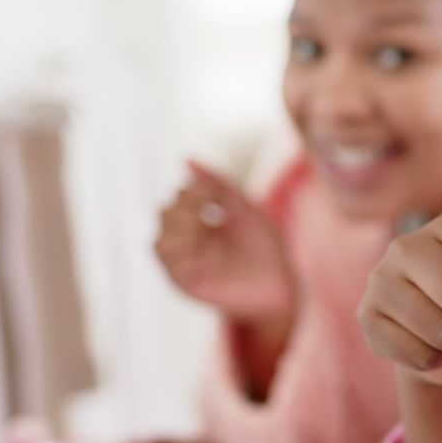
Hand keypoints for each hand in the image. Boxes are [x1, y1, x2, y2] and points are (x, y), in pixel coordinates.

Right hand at [155, 160, 295, 321]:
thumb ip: (217, 182)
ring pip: (159, 237)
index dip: (196, 190)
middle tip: (211, 210)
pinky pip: (164, 258)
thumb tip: (184, 159)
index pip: (181, 197)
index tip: (217, 197)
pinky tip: (204, 245)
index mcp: (204, 226)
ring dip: (181, 224)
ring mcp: (187, 265)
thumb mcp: (244, 207)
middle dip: (187, 205)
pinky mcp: (185, 281)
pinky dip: (180, 245)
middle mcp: (191, 245)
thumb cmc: (268, 248)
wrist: (282, 283)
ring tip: (205, 227)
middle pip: (165, 213)